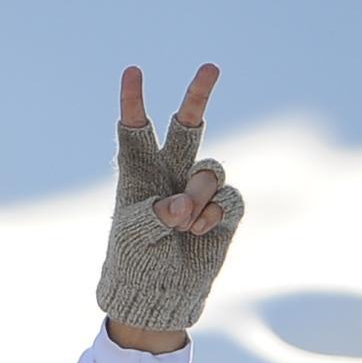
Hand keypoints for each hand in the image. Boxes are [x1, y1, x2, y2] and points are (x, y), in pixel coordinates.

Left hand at [95, 63, 242, 344]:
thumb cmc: (133, 262)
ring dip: (198, 197)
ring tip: (183, 226)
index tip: (133, 72)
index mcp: (138, 174)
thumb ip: (156, 212)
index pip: (135, 130)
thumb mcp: (133, 235)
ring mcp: (198, 190)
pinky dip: (215, 215)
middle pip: (187, 126)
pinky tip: (200, 233)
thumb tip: (185, 204)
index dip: (134, 101)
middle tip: (211, 67)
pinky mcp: (222, 210)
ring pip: (211, 169)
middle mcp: (170, 174)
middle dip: (198, 96)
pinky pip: (228, 197)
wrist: (158, 295)